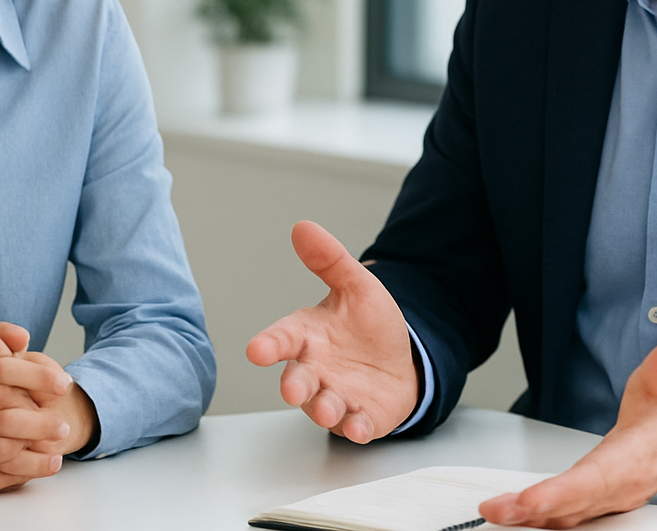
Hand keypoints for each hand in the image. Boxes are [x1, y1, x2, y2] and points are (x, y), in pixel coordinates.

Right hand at [246, 221, 418, 442]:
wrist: (400, 361)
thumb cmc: (367, 325)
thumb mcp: (356, 287)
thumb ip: (330, 261)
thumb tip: (303, 227)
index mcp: (308, 336)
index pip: (282, 339)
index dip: (269, 345)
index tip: (256, 350)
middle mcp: (316, 370)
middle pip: (298, 379)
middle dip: (294, 385)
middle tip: (291, 388)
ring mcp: (336, 396)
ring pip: (323, 407)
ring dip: (324, 410)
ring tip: (327, 409)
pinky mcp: (361, 417)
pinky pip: (355, 426)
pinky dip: (356, 428)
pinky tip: (360, 427)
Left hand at [479, 340, 656, 527]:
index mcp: (641, 456)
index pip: (601, 478)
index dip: (566, 492)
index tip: (532, 499)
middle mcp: (624, 484)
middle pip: (577, 503)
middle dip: (536, 511)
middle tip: (497, 511)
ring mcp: (610, 496)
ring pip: (569, 513)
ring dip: (531, 518)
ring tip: (496, 513)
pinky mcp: (597, 497)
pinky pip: (566, 512)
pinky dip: (539, 517)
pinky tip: (513, 514)